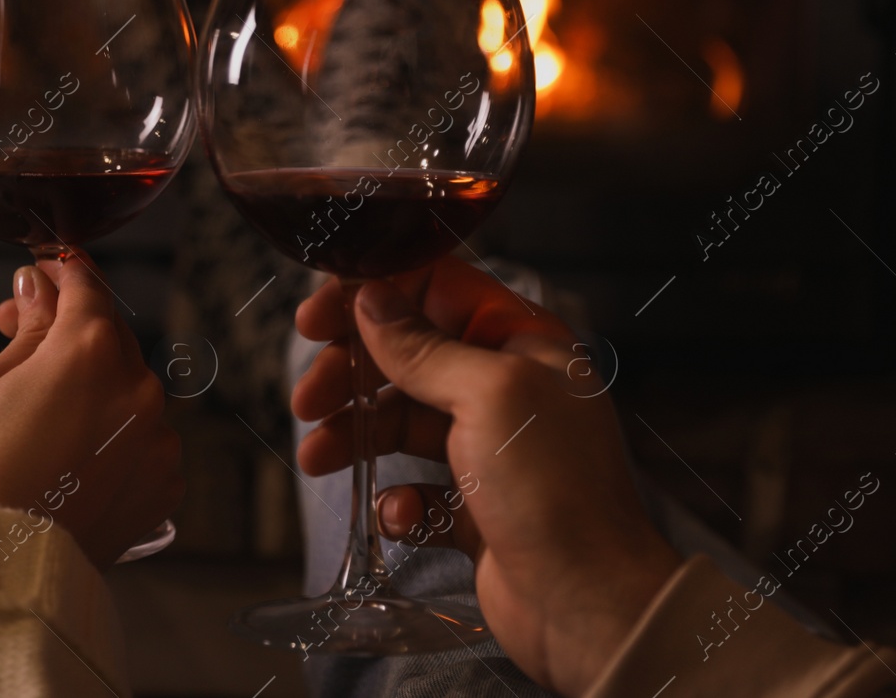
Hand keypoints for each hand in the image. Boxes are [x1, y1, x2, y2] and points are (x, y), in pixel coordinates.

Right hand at [0, 254, 182, 566]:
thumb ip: (28, 330)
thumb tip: (39, 286)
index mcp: (91, 350)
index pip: (87, 286)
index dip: (61, 271)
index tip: (43, 273)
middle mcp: (139, 386)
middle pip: (111, 336)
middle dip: (70, 330)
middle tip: (21, 333)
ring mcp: (159, 435)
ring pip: (129, 390)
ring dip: (95, 387)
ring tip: (43, 414)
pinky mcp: (165, 479)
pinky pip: (143, 439)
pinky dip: (116, 437)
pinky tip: (73, 456)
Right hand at [293, 258, 680, 697]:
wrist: (587, 605)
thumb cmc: (554, 488)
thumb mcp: (488, 396)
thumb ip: (424, 348)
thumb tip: (370, 299)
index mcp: (522, 342)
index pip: (436, 290)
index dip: (373, 296)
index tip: (316, 319)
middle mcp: (506, 388)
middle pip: (407, 356)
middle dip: (351, 372)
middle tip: (308, 399)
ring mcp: (489, 450)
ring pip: (401, 421)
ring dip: (355, 434)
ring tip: (318, 458)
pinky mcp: (473, 508)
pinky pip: (416, 488)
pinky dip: (397, 499)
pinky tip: (398, 514)